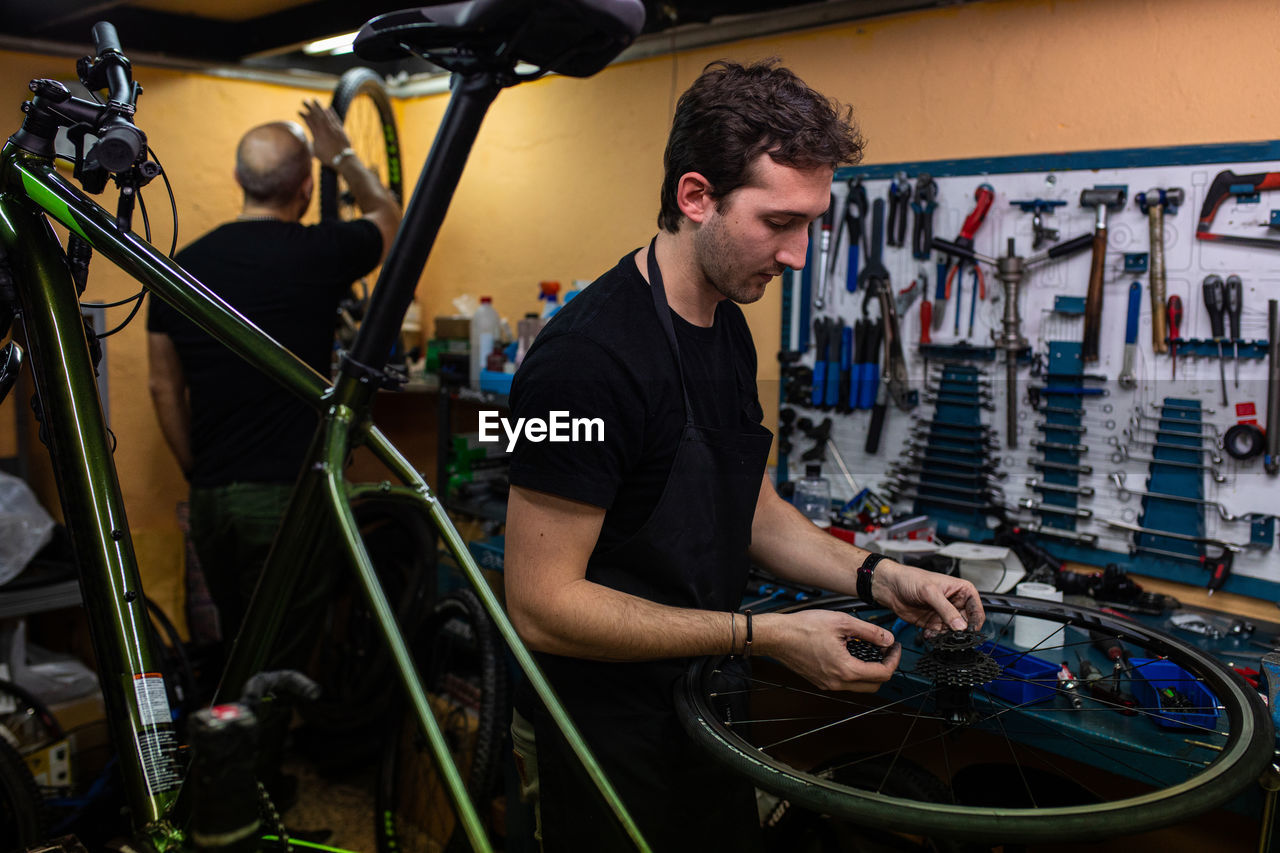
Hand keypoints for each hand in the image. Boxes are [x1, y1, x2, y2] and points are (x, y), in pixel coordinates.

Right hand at [299, 98, 350, 165]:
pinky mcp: (340, 129)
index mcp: (317, 134)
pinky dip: (331, 113)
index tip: (299, 111)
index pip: (309, 121)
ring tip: (315, 99)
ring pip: (325, 114)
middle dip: (309, 107)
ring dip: (320, 106)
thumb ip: (312, 144)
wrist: (343, 159)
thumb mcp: (316, 151)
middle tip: (304, 100)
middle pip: (316, 115)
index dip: (304, 115)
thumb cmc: (328, 158)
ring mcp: (333, 128)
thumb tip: (308, 141)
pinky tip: (328, 108)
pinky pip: (335, 118)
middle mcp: (325, 129)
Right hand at [756, 610, 901, 692]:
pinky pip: (844, 683)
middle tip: (885, 651)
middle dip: (884, 668)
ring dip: (869, 672)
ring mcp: (828, 684)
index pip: (882, 674)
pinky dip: (854, 672)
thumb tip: (887, 639)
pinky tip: (850, 654)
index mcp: (846, 670)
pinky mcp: (820, 681)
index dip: (894, 660)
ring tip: (868, 650)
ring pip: (859, 686)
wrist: (777, 636)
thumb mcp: (842, 622)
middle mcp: (837, 683)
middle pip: (874, 685)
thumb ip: (869, 632)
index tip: (894, 647)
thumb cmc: (803, 628)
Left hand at [873, 560, 984, 635]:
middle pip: (968, 624)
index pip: (977, 610)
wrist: (890, 586)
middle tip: (953, 637)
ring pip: (955, 632)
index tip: (968, 632)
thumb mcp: (930, 592)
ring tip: (937, 634)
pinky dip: (937, 638)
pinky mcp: (934, 623)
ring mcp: (945, 614)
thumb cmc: (910, 578)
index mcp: (962, 591)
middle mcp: (956, 603)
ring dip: (948, 637)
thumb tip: (960, 626)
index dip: (975, 622)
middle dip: (961, 633)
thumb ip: (946, 610)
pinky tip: (929, 634)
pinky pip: (942, 635)